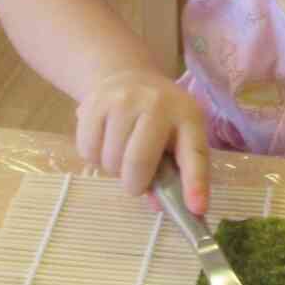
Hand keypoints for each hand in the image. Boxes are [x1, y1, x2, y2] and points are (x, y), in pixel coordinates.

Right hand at [75, 70, 209, 212]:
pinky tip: (104, 143)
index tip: (197, 209)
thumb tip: (157, 204)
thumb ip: (173, 173)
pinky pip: (88, 151)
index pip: (194, 153)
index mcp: (187, 115)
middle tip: (135, 183)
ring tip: (121, 154)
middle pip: (139, 161)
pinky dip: (94, 158)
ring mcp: (122, 100)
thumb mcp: (176, 137)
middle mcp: (156, 103)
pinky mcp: (93, 102)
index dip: (195, 183)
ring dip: (114, 170)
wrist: (127, 75)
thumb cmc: (158, 118)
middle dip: (135, 184)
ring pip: (110, 160)